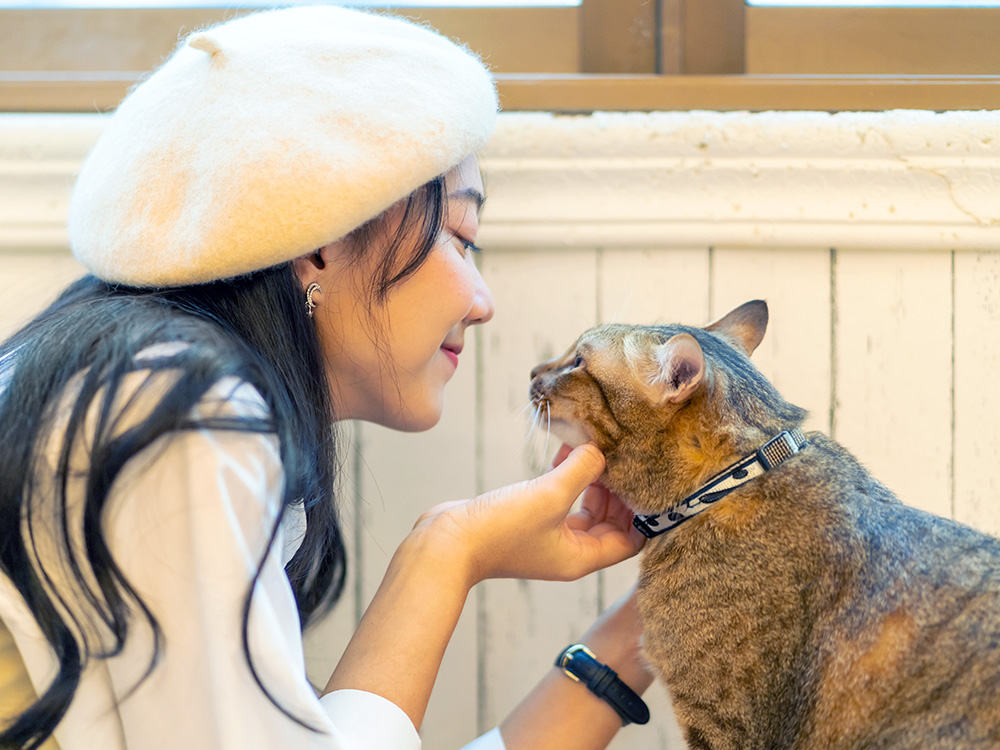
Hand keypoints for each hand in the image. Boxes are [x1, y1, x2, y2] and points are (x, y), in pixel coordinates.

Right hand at [413, 443, 645, 585]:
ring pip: (583, 506)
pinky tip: (565, 451)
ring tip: (595, 448)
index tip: (646, 480)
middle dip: (617, 490)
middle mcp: (568, 550)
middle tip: (622, 458)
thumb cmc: (500, 529)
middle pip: (610, 522)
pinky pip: (559, 497)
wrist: (447, 542)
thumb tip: (599, 451)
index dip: (642, 513)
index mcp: (581, 557)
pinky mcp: (528, 519)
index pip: (630, 540)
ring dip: (590, 479)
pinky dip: (566, 476)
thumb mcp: (551, 495)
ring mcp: (547, 536)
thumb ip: (582, 470)